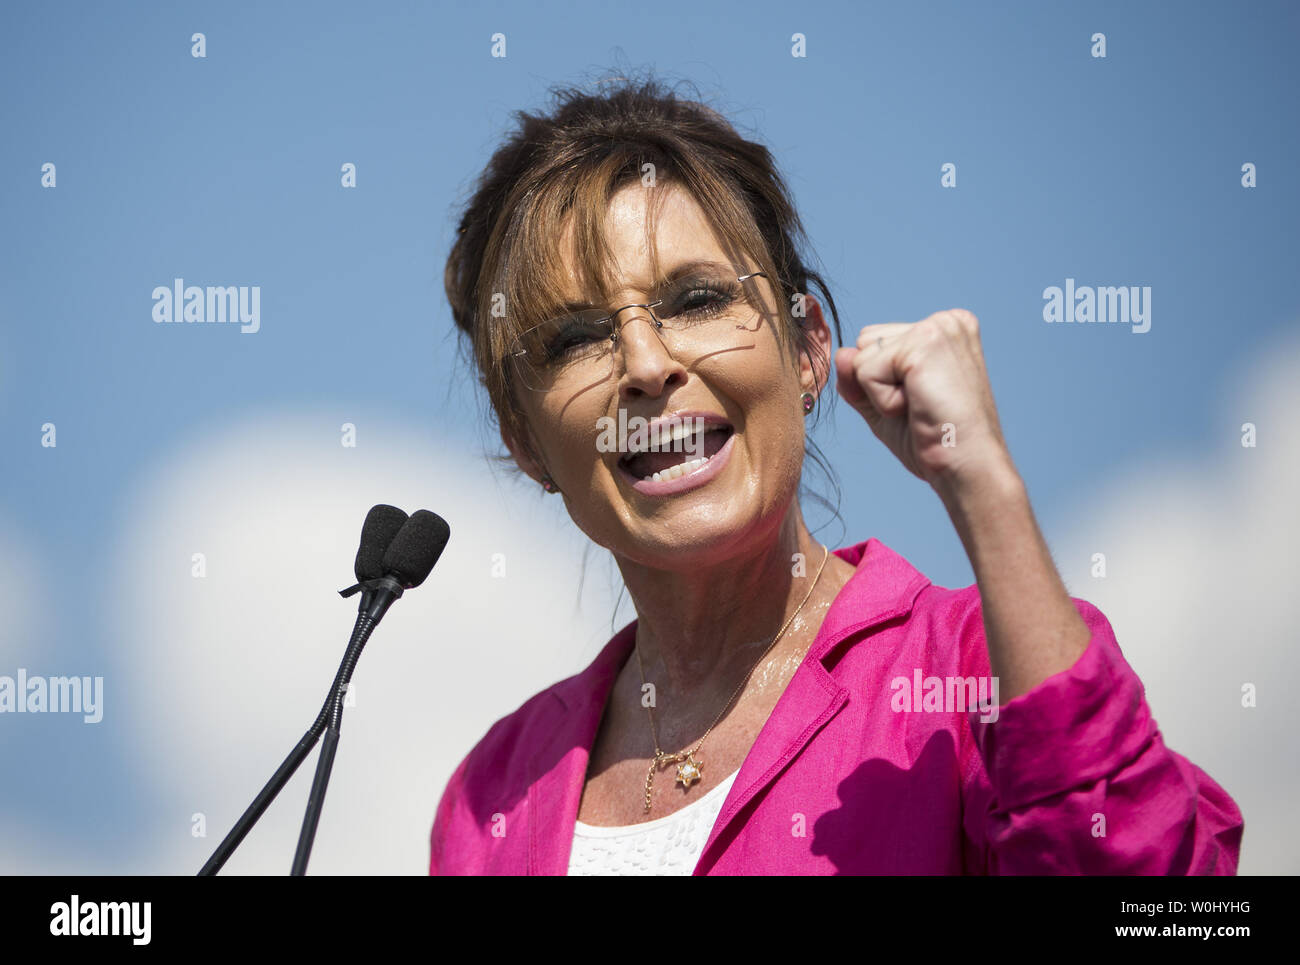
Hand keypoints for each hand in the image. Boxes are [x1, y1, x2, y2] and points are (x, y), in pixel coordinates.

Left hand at [833, 309, 1015, 494]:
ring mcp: (936, 329)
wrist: (966, 467)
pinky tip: (917, 407)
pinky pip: (865, 372)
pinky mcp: (923, 344)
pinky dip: (882, 401)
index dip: (884, 381)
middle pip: (865, 342)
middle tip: (921, 405)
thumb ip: (857, 378)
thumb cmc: (935, 440)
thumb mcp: (884, 404)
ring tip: (921, 405)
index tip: (924, 400)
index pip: (876, 342)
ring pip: (861, 356)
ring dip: (880, 393)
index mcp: (944, 330)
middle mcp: (944, 321)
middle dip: (879, 383)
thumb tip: (840, 354)